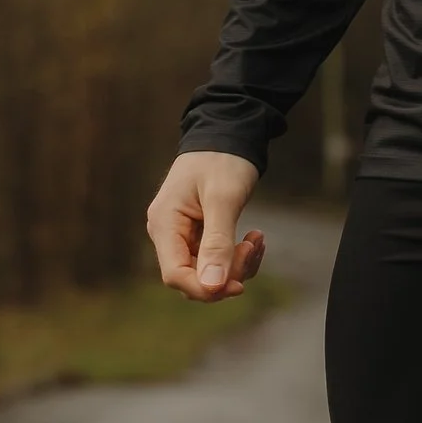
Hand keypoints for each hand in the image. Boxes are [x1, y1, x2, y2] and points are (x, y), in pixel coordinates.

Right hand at [146, 149, 266, 301]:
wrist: (228, 134)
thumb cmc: (222, 160)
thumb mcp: (223, 199)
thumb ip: (217, 243)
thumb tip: (212, 288)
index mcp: (164, 223)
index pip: (175, 275)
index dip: (206, 288)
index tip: (239, 285)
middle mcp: (167, 233)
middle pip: (193, 277)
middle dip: (227, 272)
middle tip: (253, 246)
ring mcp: (182, 235)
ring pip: (208, 272)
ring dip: (238, 264)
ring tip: (257, 238)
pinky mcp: (198, 235)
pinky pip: (216, 259)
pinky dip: (238, 255)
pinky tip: (255, 236)